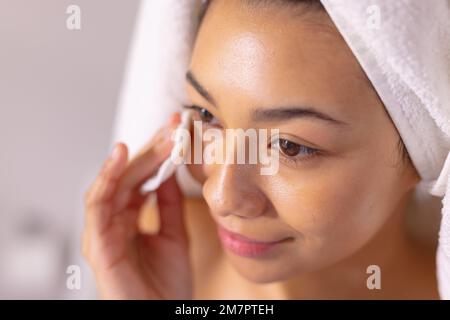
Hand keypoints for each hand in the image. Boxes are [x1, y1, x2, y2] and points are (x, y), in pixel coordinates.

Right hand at [83, 112, 191, 298]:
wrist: (162, 317)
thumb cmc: (166, 285)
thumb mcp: (174, 235)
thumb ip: (168, 204)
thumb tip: (170, 171)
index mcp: (130, 219)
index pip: (141, 178)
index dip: (159, 153)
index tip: (179, 131)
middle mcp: (114, 221)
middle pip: (128, 176)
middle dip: (151, 149)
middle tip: (173, 126)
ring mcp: (103, 232)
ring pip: (112, 184)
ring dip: (133, 157)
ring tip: (155, 135)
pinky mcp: (98, 245)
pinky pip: (98, 205)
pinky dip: (107, 178)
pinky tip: (121, 156)